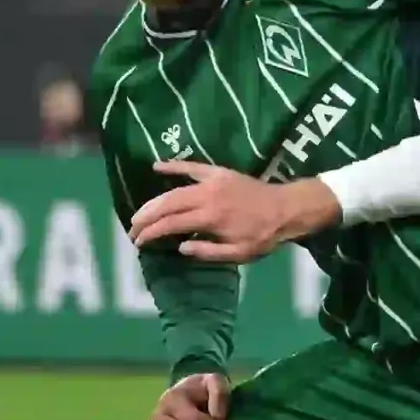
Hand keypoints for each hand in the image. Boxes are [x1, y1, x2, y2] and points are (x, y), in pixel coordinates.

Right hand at [129, 160, 339, 263]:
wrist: (287, 209)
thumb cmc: (264, 235)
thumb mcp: (240, 253)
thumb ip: (208, 252)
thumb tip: (181, 248)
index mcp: (210, 218)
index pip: (171, 224)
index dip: (151, 233)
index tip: (139, 241)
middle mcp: (207, 196)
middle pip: (167, 205)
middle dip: (146, 217)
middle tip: (133, 229)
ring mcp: (212, 181)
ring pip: (175, 189)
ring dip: (154, 201)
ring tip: (140, 212)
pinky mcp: (219, 172)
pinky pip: (192, 166)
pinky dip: (174, 165)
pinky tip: (156, 166)